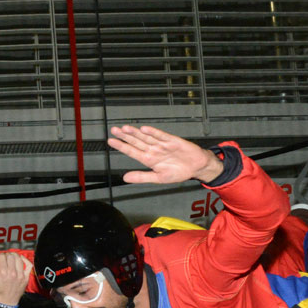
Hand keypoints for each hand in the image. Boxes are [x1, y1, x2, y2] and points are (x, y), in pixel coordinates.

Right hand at [0, 252, 31, 306]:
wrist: (6, 302)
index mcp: (2, 273)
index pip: (2, 257)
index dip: (0, 255)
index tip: (0, 257)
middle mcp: (12, 272)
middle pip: (11, 256)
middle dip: (7, 254)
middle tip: (5, 257)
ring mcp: (20, 275)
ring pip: (19, 258)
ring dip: (15, 255)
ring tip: (12, 257)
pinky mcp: (25, 277)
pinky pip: (28, 265)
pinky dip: (25, 260)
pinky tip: (21, 259)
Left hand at [107, 125, 222, 184]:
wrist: (196, 167)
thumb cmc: (179, 172)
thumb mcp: (158, 178)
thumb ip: (141, 177)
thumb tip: (125, 177)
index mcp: (149, 159)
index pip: (132, 151)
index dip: (121, 146)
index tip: (111, 141)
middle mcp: (153, 150)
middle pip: (137, 142)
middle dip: (125, 136)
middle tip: (114, 130)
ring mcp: (162, 144)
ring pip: (146, 137)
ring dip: (136, 133)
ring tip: (125, 128)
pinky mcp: (172, 141)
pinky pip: (161, 136)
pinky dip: (154, 133)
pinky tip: (145, 129)